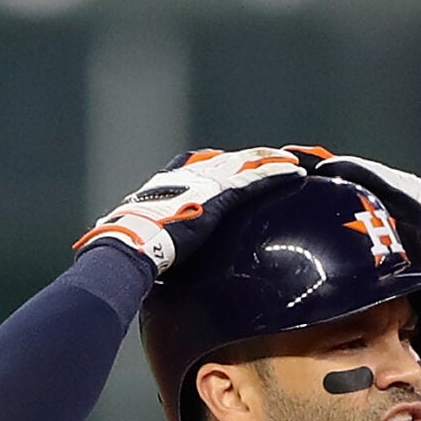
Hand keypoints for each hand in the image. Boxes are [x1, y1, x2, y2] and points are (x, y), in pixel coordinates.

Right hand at [74, 146, 305, 276]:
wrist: (128, 246)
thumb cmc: (126, 250)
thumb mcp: (138, 240)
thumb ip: (148, 243)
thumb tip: (137, 263)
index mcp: (165, 183)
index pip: (197, 166)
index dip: (217, 165)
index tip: (230, 166)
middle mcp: (186, 176)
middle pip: (226, 161)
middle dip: (249, 158)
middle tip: (270, 157)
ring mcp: (203, 184)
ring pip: (244, 165)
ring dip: (269, 161)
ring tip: (291, 161)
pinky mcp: (217, 198)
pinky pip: (254, 182)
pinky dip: (275, 175)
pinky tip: (294, 174)